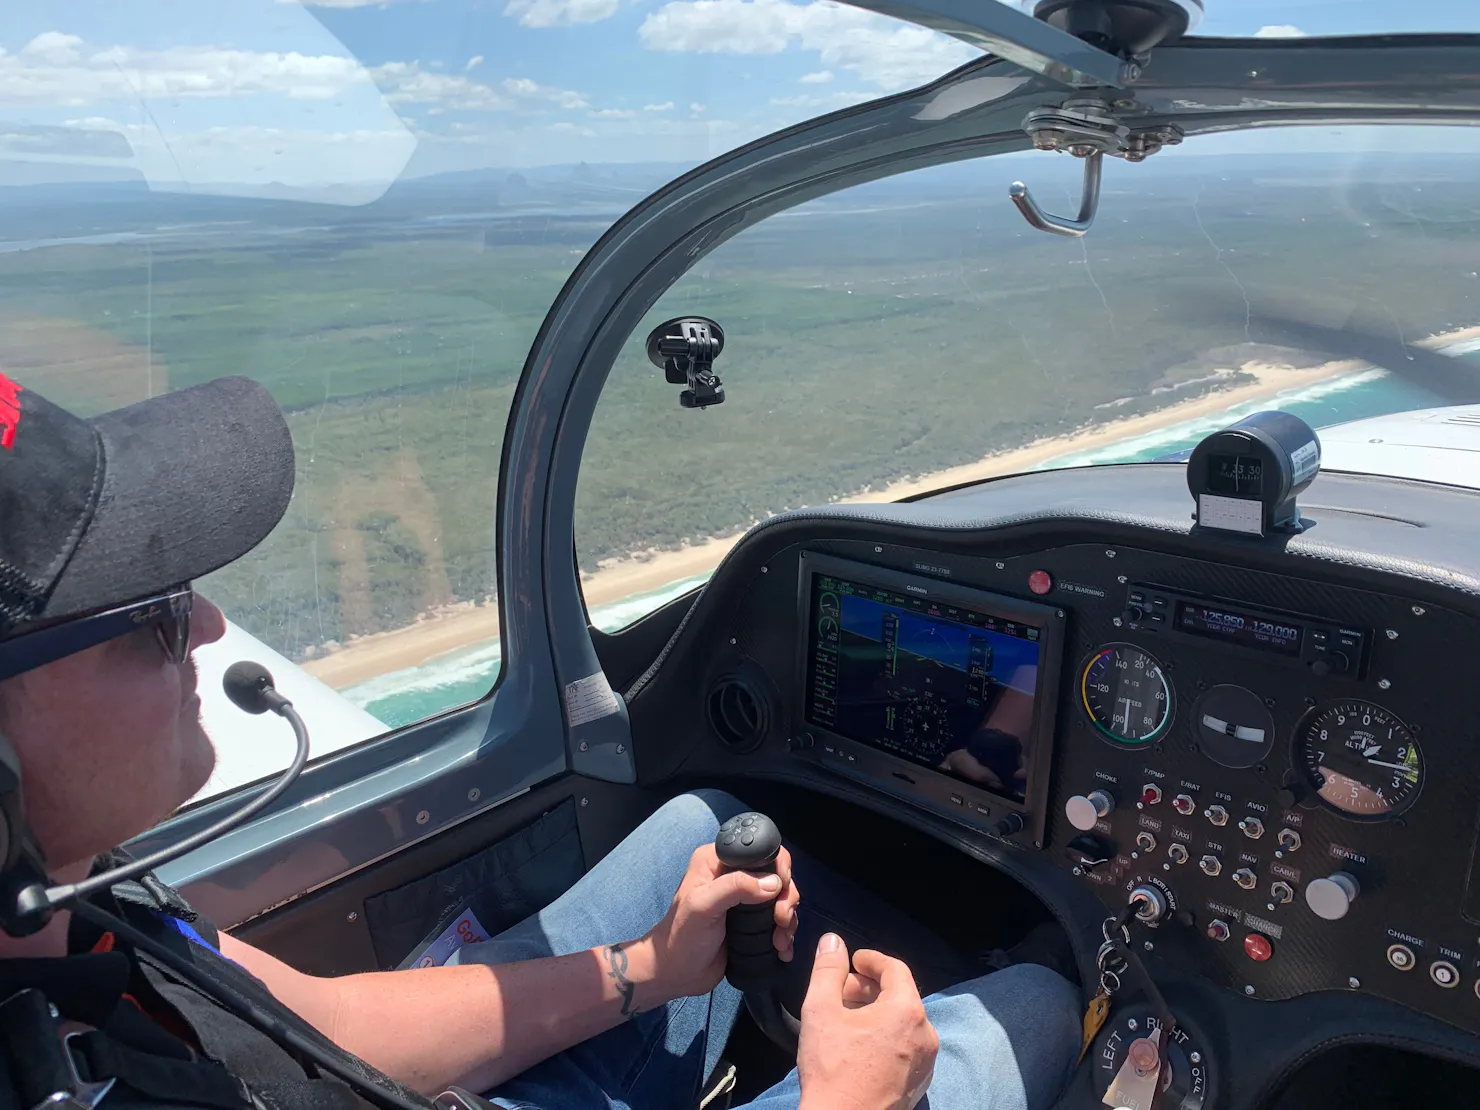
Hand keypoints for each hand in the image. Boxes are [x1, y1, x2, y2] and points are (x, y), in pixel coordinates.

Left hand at [640, 842, 799, 1004]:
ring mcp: (746, 899)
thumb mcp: (703, 906)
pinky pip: (780, 919)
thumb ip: (735, 888)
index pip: (758, 849)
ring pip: (782, 897)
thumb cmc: (682, 936)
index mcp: (718, 860)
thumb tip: (774, 883)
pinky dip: (786, 933)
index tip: (779, 889)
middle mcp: (734, 874)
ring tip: (779, 941)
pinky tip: (782, 949)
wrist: (678, 973)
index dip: (776, 866)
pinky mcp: (753, 921)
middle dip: (786, 898)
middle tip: (780, 920)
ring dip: (788, 919)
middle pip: (777, 874)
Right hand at [797, 934, 937, 1109]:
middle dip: (870, 987)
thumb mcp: (821, 1010)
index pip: (895, 969)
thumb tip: (833, 942)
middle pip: (900, 995)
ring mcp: (926, 1062)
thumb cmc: (832, 1069)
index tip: (852, 961)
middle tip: (841, 991)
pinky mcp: (919, 1083)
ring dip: (877, 1013)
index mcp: (906, 1011)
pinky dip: (887, 1037)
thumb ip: (827, 970)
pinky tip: (860, 1046)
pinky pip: (906, 1047)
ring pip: (903, 1022)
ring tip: (846, 1019)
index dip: (871, 960)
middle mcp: (925, 1034)